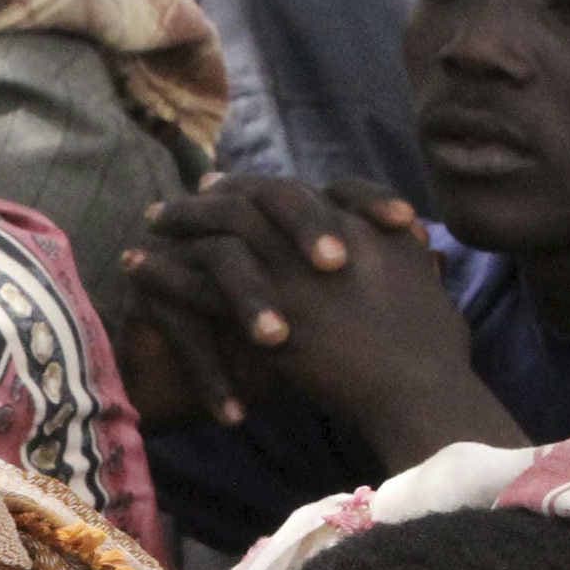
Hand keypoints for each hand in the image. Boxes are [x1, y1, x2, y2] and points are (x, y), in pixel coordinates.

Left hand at [124, 174, 518, 463]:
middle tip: (183, 194)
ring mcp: (286, 271)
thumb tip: (419, 242)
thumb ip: (411, 254)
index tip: (226, 183)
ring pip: (218, 231)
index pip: (292, 191)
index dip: (255, 186)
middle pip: (250, 198)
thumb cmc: (433, 347)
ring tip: (150, 223)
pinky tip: (136, 267)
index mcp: (352, 223)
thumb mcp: (428, 282)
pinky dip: (164, 271)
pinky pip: (197, 282)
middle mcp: (314, 235)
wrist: (417, 386)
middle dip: (212, 194)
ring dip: (180, 223)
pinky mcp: (261, 311)